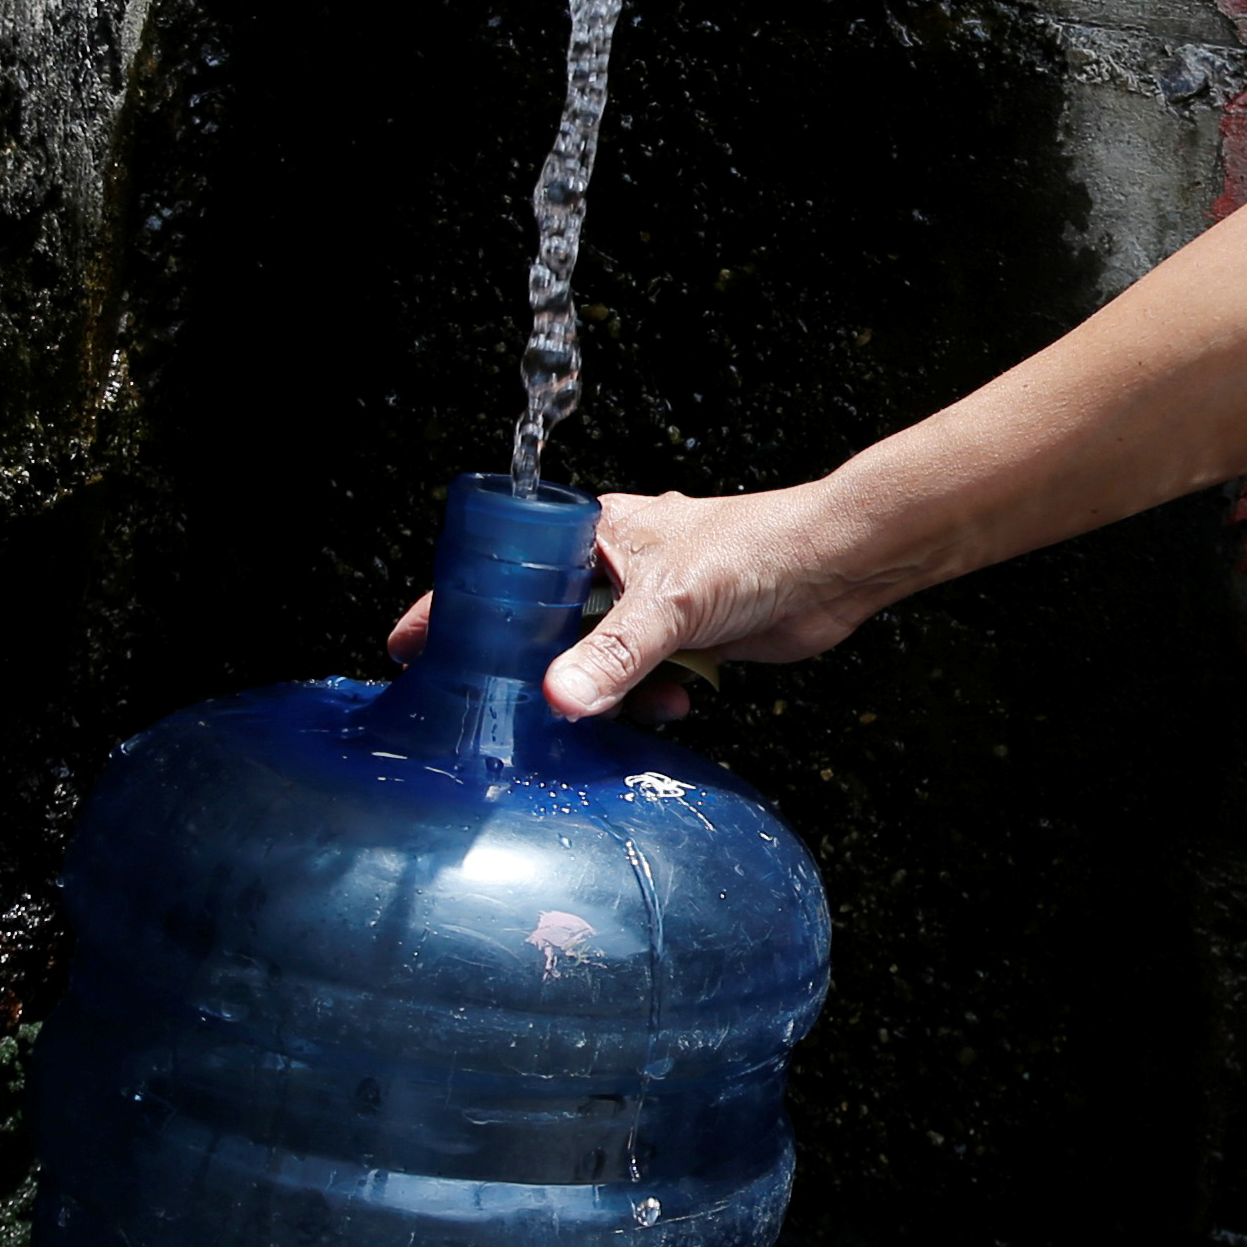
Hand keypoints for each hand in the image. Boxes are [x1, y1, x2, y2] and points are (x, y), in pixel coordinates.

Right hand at [388, 479, 901, 721]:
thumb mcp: (673, 604)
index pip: (501, 570)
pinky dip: (648, 702)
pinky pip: (638, 684)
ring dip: (601, 694)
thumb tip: (558, 700)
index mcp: (591, 532)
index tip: (408, 650)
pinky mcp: (682, 642)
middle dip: (528, 669)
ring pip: (591, 662)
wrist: (838, 567)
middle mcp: (610, 567)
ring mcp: (646, 607)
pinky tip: (675, 706)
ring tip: (608, 714)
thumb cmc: (759, 549)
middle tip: (499, 712)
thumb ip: (615, 656)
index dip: (454, 609)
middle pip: (540, 625)